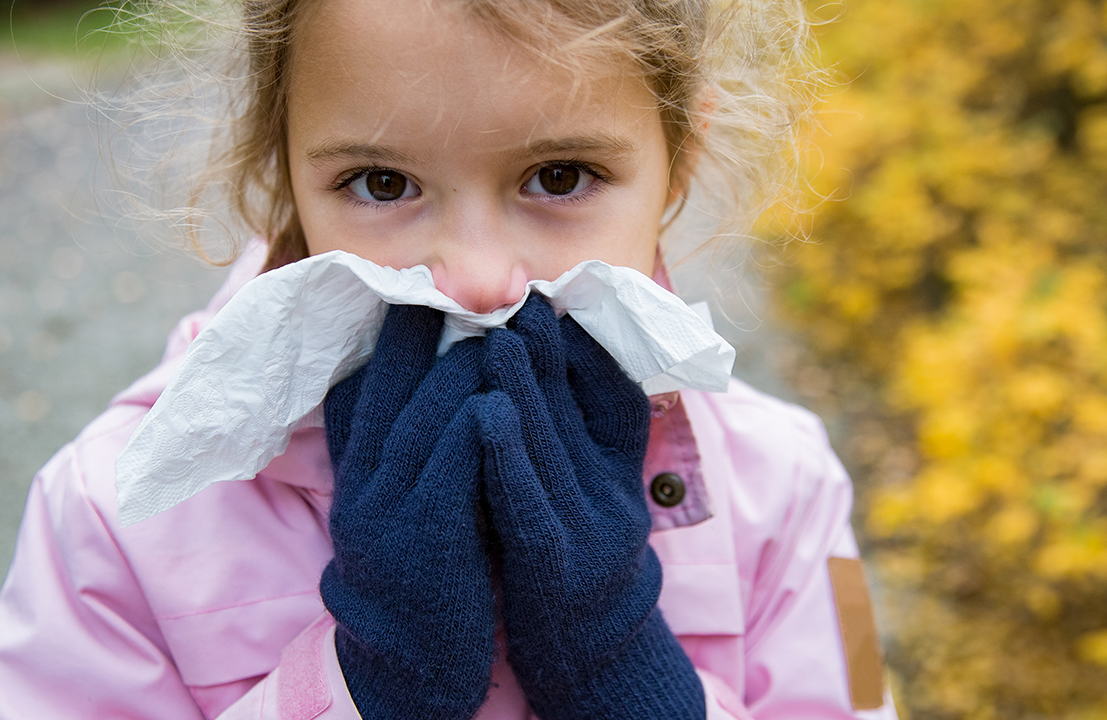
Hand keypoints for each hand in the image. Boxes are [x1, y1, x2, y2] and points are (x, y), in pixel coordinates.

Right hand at [320, 304, 494, 719]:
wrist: (411, 658)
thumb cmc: (422, 566)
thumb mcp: (395, 504)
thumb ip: (403, 448)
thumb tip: (427, 384)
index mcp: (358, 469)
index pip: (362, 382)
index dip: (390, 332)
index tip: (416, 281)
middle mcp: (364, 481)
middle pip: (385, 385)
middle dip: (420, 326)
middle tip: (454, 276)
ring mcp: (388, 508)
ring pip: (421, 415)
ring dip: (459, 363)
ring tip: (492, 318)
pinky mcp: (425, 536)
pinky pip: (449, 463)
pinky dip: (474, 421)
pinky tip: (499, 391)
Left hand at [476, 295, 704, 719]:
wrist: (590, 657)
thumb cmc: (572, 560)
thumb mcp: (589, 496)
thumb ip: (577, 436)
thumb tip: (547, 364)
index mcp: (621, 475)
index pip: (616, 396)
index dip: (585, 344)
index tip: (552, 296)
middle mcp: (613, 498)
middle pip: (581, 412)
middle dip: (549, 348)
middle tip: (520, 292)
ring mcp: (587, 534)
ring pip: (554, 448)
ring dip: (527, 386)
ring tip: (498, 332)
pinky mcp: (552, 568)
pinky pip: (528, 505)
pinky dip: (509, 455)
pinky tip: (485, 413)